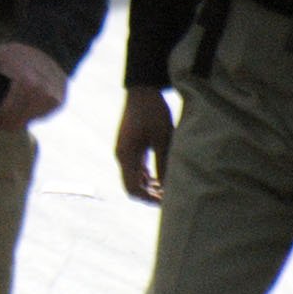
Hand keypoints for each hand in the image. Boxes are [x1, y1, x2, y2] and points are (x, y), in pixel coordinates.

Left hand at [0, 40, 65, 132]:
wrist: (50, 49)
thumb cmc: (18, 53)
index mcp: (27, 82)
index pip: (6, 113)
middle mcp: (43, 93)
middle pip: (15, 122)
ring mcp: (52, 100)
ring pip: (24, 122)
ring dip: (10, 123)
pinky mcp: (57, 104)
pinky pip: (34, 117)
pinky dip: (23, 117)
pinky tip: (15, 110)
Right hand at [115, 86, 174, 203]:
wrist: (142, 91)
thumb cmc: (153, 113)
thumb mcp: (163, 139)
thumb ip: (164, 164)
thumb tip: (168, 188)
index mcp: (126, 155)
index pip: (133, 188)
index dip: (149, 199)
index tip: (167, 202)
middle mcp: (122, 156)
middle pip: (132, 186)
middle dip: (150, 196)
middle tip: (170, 199)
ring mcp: (125, 152)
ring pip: (134, 179)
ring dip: (149, 188)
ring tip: (169, 191)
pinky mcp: (130, 147)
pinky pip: (136, 170)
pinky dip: (147, 178)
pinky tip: (162, 180)